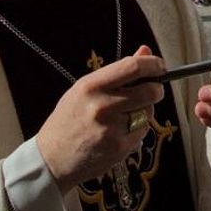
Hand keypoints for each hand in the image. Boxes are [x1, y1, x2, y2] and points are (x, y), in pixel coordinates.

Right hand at [36, 45, 165, 192]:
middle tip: (152, 90)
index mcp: (92, 86)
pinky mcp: (119, 148)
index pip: (133, 67)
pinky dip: (138, 130)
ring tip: (124, 115)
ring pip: (148, 112)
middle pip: (150, 91)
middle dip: (156, 89)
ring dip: (144, 111)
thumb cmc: (69, 120)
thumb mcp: (84, 89)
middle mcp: (102, 106)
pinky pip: (142, 131)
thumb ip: (117, 71)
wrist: (51, 159)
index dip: (153, 64)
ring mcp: (112, 128)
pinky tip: (119, 132)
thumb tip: (144, 51)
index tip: (159, 66)